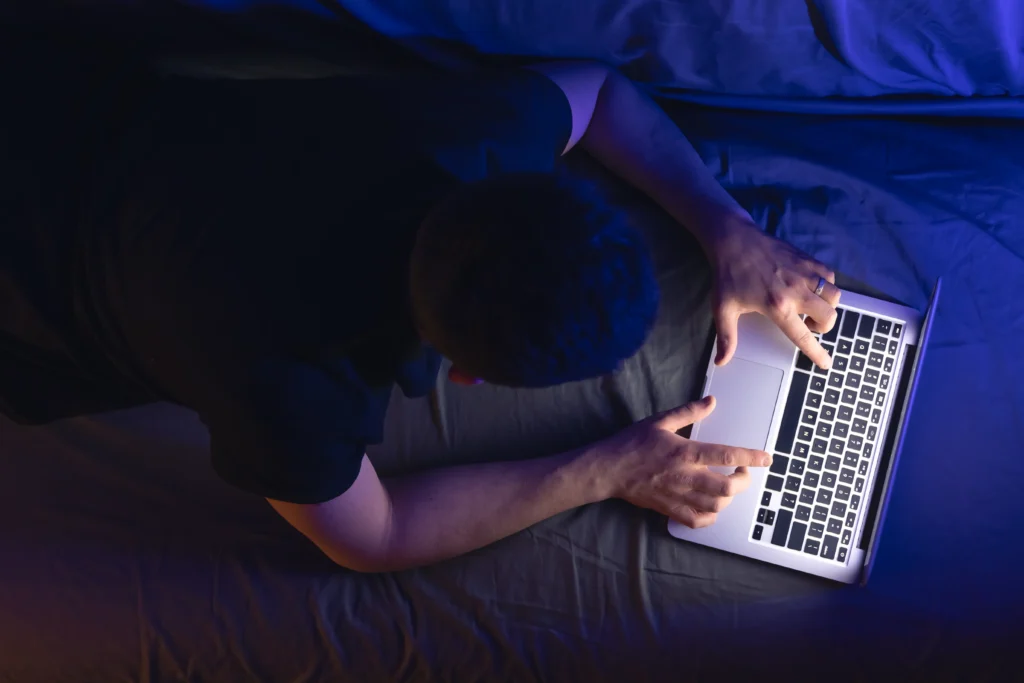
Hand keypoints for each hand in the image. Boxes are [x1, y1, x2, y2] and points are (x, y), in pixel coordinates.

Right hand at [594, 395, 770, 527]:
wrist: (607, 470)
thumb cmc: (631, 443)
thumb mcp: (659, 421)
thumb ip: (688, 411)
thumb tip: (711, 401)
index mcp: (684, 452)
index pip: (725, 455)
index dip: (750, 457)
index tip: (766, 458)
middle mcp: (684, 476)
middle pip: (726, 487)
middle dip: (742, 482)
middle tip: (742, 472)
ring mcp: (677, 496)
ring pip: (715, 506)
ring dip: (728, 498)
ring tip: (727, 487)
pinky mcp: (669, 509)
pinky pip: (697, 522)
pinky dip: (710, 518)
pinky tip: (711, 507)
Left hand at [707, 217, 841, 369]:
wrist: (734, 240)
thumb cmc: (728, 275)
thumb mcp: (723, 308)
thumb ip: (726, 337)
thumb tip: (721, 362)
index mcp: (777, 306)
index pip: (803, 336)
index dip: (816, 352)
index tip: (826, 363)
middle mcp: (796, 290)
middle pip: (829, 316)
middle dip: (824, 327)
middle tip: (808, 326)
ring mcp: (805, 273)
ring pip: (834, 296)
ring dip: (828, 306)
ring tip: (811, 307)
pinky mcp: (808, 259)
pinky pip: (830, 276)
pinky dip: (826, 286)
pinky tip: (811, 288)